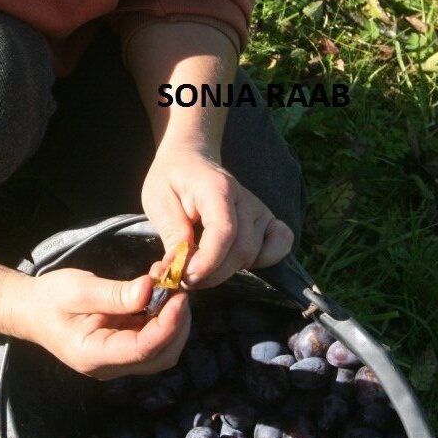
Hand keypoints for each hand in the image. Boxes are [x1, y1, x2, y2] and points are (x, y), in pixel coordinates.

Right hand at [2, 267, 190, 379]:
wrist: (32, 310)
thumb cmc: (50, 298)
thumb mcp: (77, 289)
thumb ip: (113, 294)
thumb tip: (150, 289)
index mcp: (93, 355)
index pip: (142, 350)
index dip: (167, 326)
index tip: (179, 297)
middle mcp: (109, 366)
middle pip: (160, 356)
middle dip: (177, 324)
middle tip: (178, 287)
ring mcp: (118, 360)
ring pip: (162, 350)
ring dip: (174, 320)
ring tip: (170, 286)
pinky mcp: (124, 348)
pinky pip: (153, 339)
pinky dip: (165, 318)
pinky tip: (162, 292)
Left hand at [142, 146, 293, 288]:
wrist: (190, 159)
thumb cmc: (171, 178)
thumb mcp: (157, 199)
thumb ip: (171, 231)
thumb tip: (179, 266)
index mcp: (217, 188)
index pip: (224, 231)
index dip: (208, 261)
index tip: (185, 275)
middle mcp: (245, 199)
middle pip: (242, 249)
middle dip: (212, 274)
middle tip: (184, 278)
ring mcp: (260, 209)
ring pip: (254, 254)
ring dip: (226, 272)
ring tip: (200, 269)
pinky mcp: (267, 219)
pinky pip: (279, 245)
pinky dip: (262, 262)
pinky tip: (234, 261)